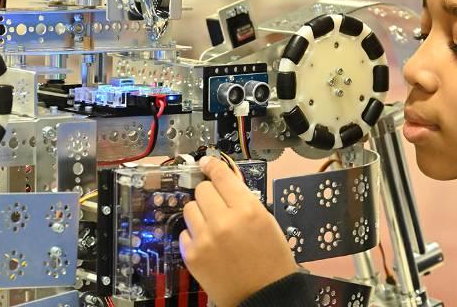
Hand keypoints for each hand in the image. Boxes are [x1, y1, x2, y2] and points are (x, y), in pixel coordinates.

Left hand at [180, 156, 298, 306]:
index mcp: (248, 209)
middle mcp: (223, 220)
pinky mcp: (192, 255)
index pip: (221, 176)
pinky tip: (208, 244)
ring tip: (213, 227)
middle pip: (202, 190)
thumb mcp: (267, 222)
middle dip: (210, 195)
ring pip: (189, 208)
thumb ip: (244, 201)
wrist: (263, 296)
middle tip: (219, 207)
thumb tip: (225, 182)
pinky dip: (194, 235)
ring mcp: (205, 238)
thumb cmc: (272, 260)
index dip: (213, 166)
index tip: (206, 163)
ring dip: (200, 213)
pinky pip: (184, 232)